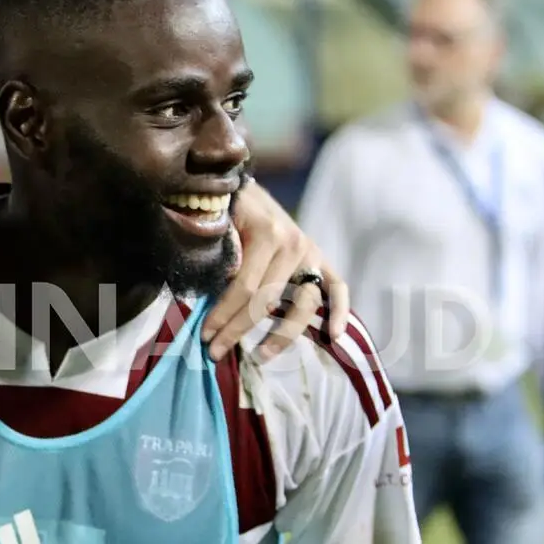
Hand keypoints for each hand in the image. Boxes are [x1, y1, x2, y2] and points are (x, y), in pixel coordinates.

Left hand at [202, 180, 350, 360]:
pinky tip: (334, 336)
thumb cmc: (226, 209)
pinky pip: (337, 288)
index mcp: (267, 234)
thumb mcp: (219, 225)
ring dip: (283, 335)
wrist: (246, 188)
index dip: (223, 315)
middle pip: (267, 300)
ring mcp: (310, 253)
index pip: (244, 287)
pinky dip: (339, 311)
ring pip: (303, 304)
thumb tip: (206, 299)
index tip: (203, 337)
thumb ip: (219, 257)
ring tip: (261, 355)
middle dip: (237, 330)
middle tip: (214, 352)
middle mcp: (294, 244)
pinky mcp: (321, 259)